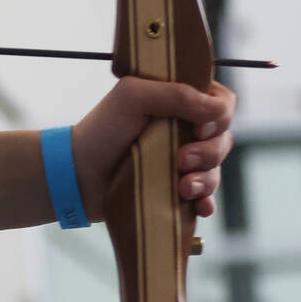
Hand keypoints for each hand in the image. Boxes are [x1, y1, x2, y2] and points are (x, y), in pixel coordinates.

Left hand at [71, 78, 235, 218]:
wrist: (77, 175)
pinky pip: (205, 196)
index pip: (221, 102)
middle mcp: (184, 129)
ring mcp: (181, 160)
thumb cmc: (101, 130)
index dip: (220, 115)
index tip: (198, 129)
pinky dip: (205, 201)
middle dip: (210, 151)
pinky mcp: (175, 187)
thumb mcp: (133, 97)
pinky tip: (199, 206)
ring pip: (215, 168)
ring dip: (206, 179)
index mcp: (178, 101)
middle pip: (223, 138)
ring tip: (182, 186)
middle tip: (181, 160)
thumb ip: (176, 94)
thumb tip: (218, 109)